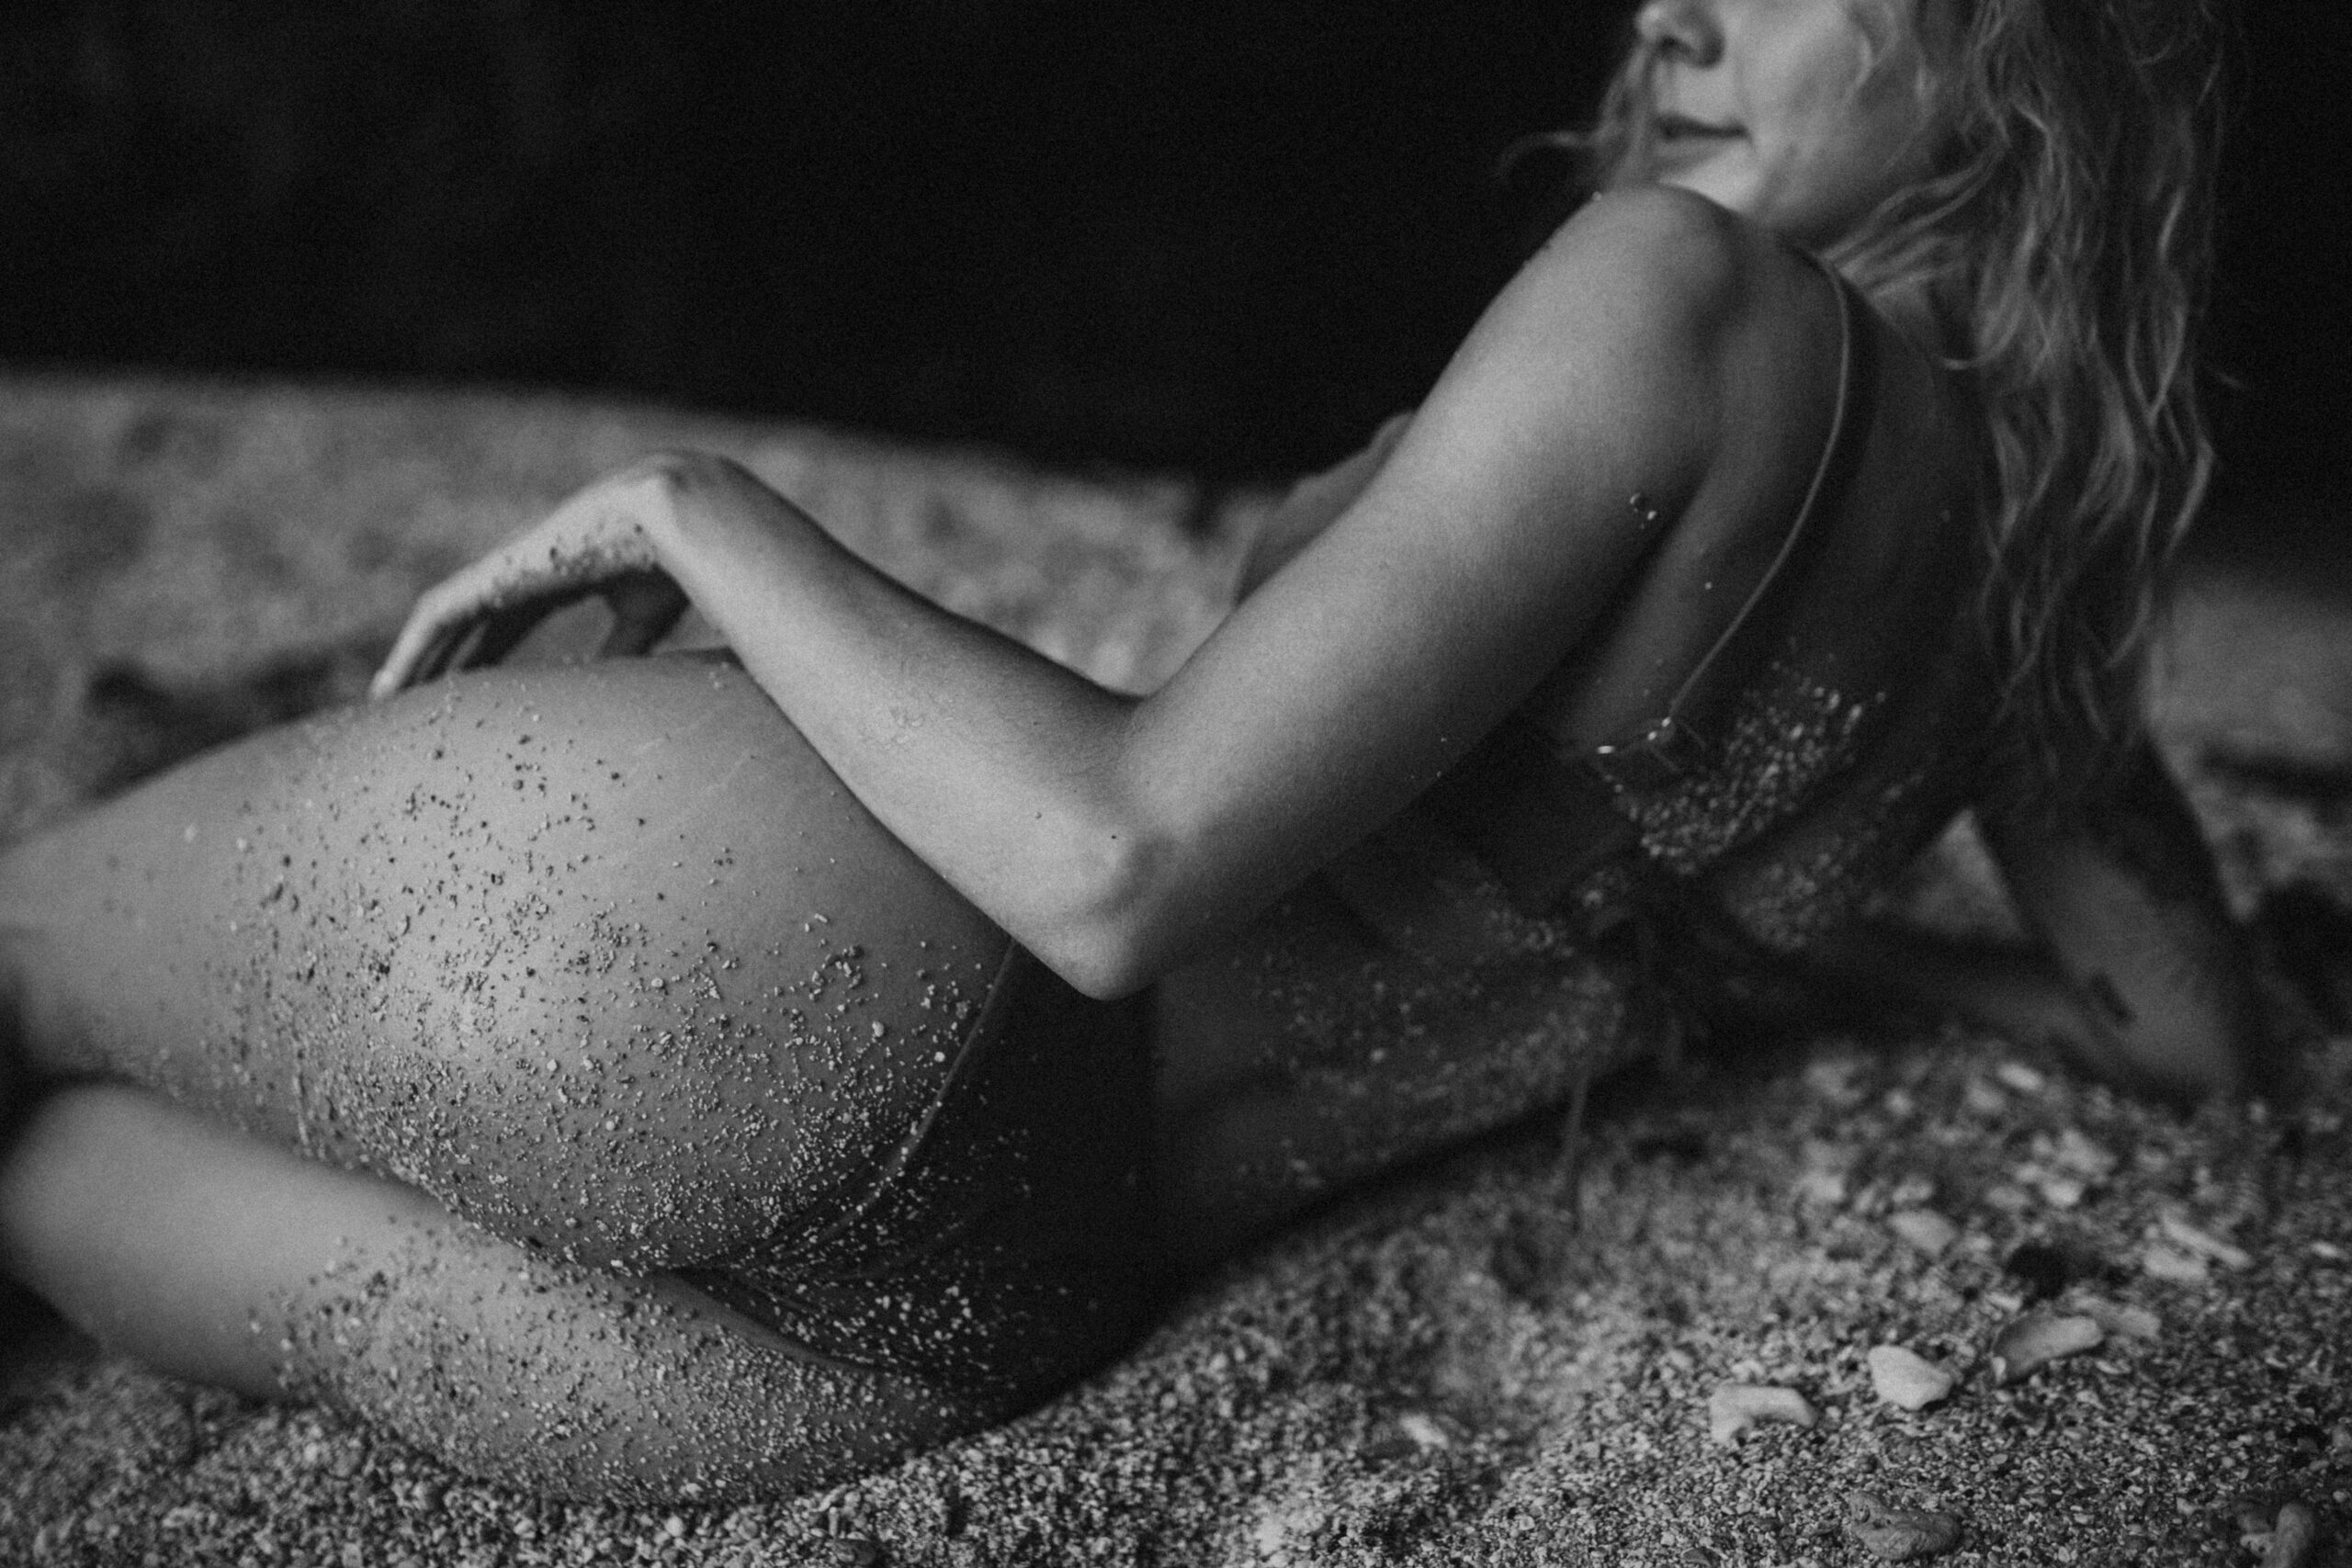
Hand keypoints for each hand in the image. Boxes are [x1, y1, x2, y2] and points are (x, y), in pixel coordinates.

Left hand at [370, 459, 694, 698]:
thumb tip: (608, 688)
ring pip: (443, 621)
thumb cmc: (666, 565)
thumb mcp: (640, 619)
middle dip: (441, 664)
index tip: (466, 698)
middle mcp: (521, 574)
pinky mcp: (493, 575)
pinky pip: (437, 615)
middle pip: (466, 627)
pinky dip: (412, 648)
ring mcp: (504, 571)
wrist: (666, 520)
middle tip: (416, 707)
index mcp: (554, 580)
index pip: (505, 626)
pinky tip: (394, 684)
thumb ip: (619, 649)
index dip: (483, 659)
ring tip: (387, 701)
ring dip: (415, 659)